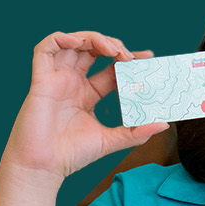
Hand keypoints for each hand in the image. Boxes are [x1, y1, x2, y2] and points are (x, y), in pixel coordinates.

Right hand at [0, 31, 171, 186]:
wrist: (43, 168)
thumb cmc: (70, 156)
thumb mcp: (110, 141)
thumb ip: (136, 132)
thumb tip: (163, 124)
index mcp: (86, 95)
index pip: (110, 68)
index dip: (127, 59)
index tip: (148, 58)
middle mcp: (71, 83)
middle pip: (93, 50)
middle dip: (113, 45)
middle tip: (129, 56)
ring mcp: (56, 79)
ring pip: (73, 43)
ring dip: (94, 38)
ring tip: (113, 49)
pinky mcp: (41, 79)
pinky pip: (46, 47)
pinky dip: (63, 37)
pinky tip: (81, 43)